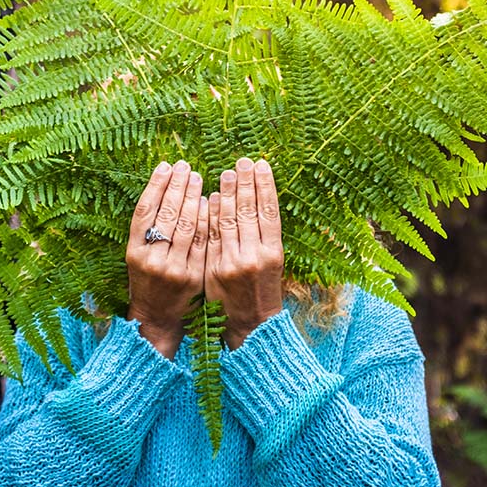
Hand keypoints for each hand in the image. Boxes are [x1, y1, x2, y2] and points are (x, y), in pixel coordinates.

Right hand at [126, 160, 208, 357]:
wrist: (157, 318)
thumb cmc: (147, 281)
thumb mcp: (138, 255)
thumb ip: (147, 228)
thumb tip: (165, 188)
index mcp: (133, 250)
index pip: (144, 210)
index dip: (155, 185)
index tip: (166, 166)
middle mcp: (150, 258)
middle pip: (165, 214)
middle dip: (176, 186)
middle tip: (185, 166)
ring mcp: (172, 268)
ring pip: (184, 225)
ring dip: (192, 197)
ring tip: (197, 177)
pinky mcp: (192, 276)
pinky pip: (200, 241)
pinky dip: (204, 219)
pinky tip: (208, 202)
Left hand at [205, 157, 283, 349]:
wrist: (251, 325)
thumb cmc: (263, 290)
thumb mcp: (272, 263)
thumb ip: (263, 235)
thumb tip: (253, 200)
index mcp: (274, 252)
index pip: (269, 211)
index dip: (265, 185)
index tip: (261, 164)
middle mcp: (255, 256)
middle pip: (249, 211)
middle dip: (245, 183)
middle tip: (241, 161)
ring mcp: (233, 262)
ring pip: (229, 220)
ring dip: (228, 193)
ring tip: (226, 173)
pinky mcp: (214, 269)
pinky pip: (212, 236)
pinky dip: (212, 215)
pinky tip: (213, 198)